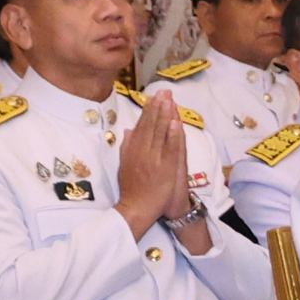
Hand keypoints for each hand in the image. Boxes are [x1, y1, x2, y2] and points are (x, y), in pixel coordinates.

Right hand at [112, 96, 189, 234]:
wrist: (136, 208)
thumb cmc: (132, 189)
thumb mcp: (125, 165)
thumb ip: (127, 147)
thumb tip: (128, 130)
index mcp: (133, 150)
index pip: (142, 126)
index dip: (148, 110)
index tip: (154, 96)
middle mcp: (142, 151)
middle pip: (151, 125)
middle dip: (158, 107)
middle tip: (164, 91)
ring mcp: (153, 159)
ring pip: (160, 133)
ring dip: (165, 115)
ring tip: (169, 100)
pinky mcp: (164, 168)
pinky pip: (169, 148)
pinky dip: (172, 135)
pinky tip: (175, 122)